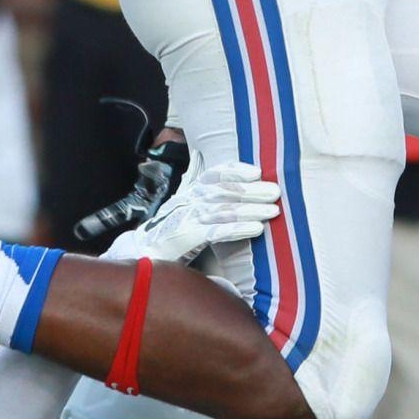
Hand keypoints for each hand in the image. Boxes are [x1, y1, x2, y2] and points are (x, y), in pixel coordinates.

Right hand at [140, 160, 283, 264]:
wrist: (142, 258)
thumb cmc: (168, 233)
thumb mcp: (183, 206)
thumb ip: (196, 185)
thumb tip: (204, 160)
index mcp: (189, 192)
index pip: (213, 174)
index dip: (235, 170)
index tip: (257, 172)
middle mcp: (187, 201)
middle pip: (222, 191)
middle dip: (251, 190)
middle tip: (276, 191)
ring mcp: (184, 219)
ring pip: (222, 210)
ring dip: (250, 209)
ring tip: (273, 210)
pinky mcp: (184, 239)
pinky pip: (214, 231)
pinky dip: (237, 228)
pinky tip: (256, 229)